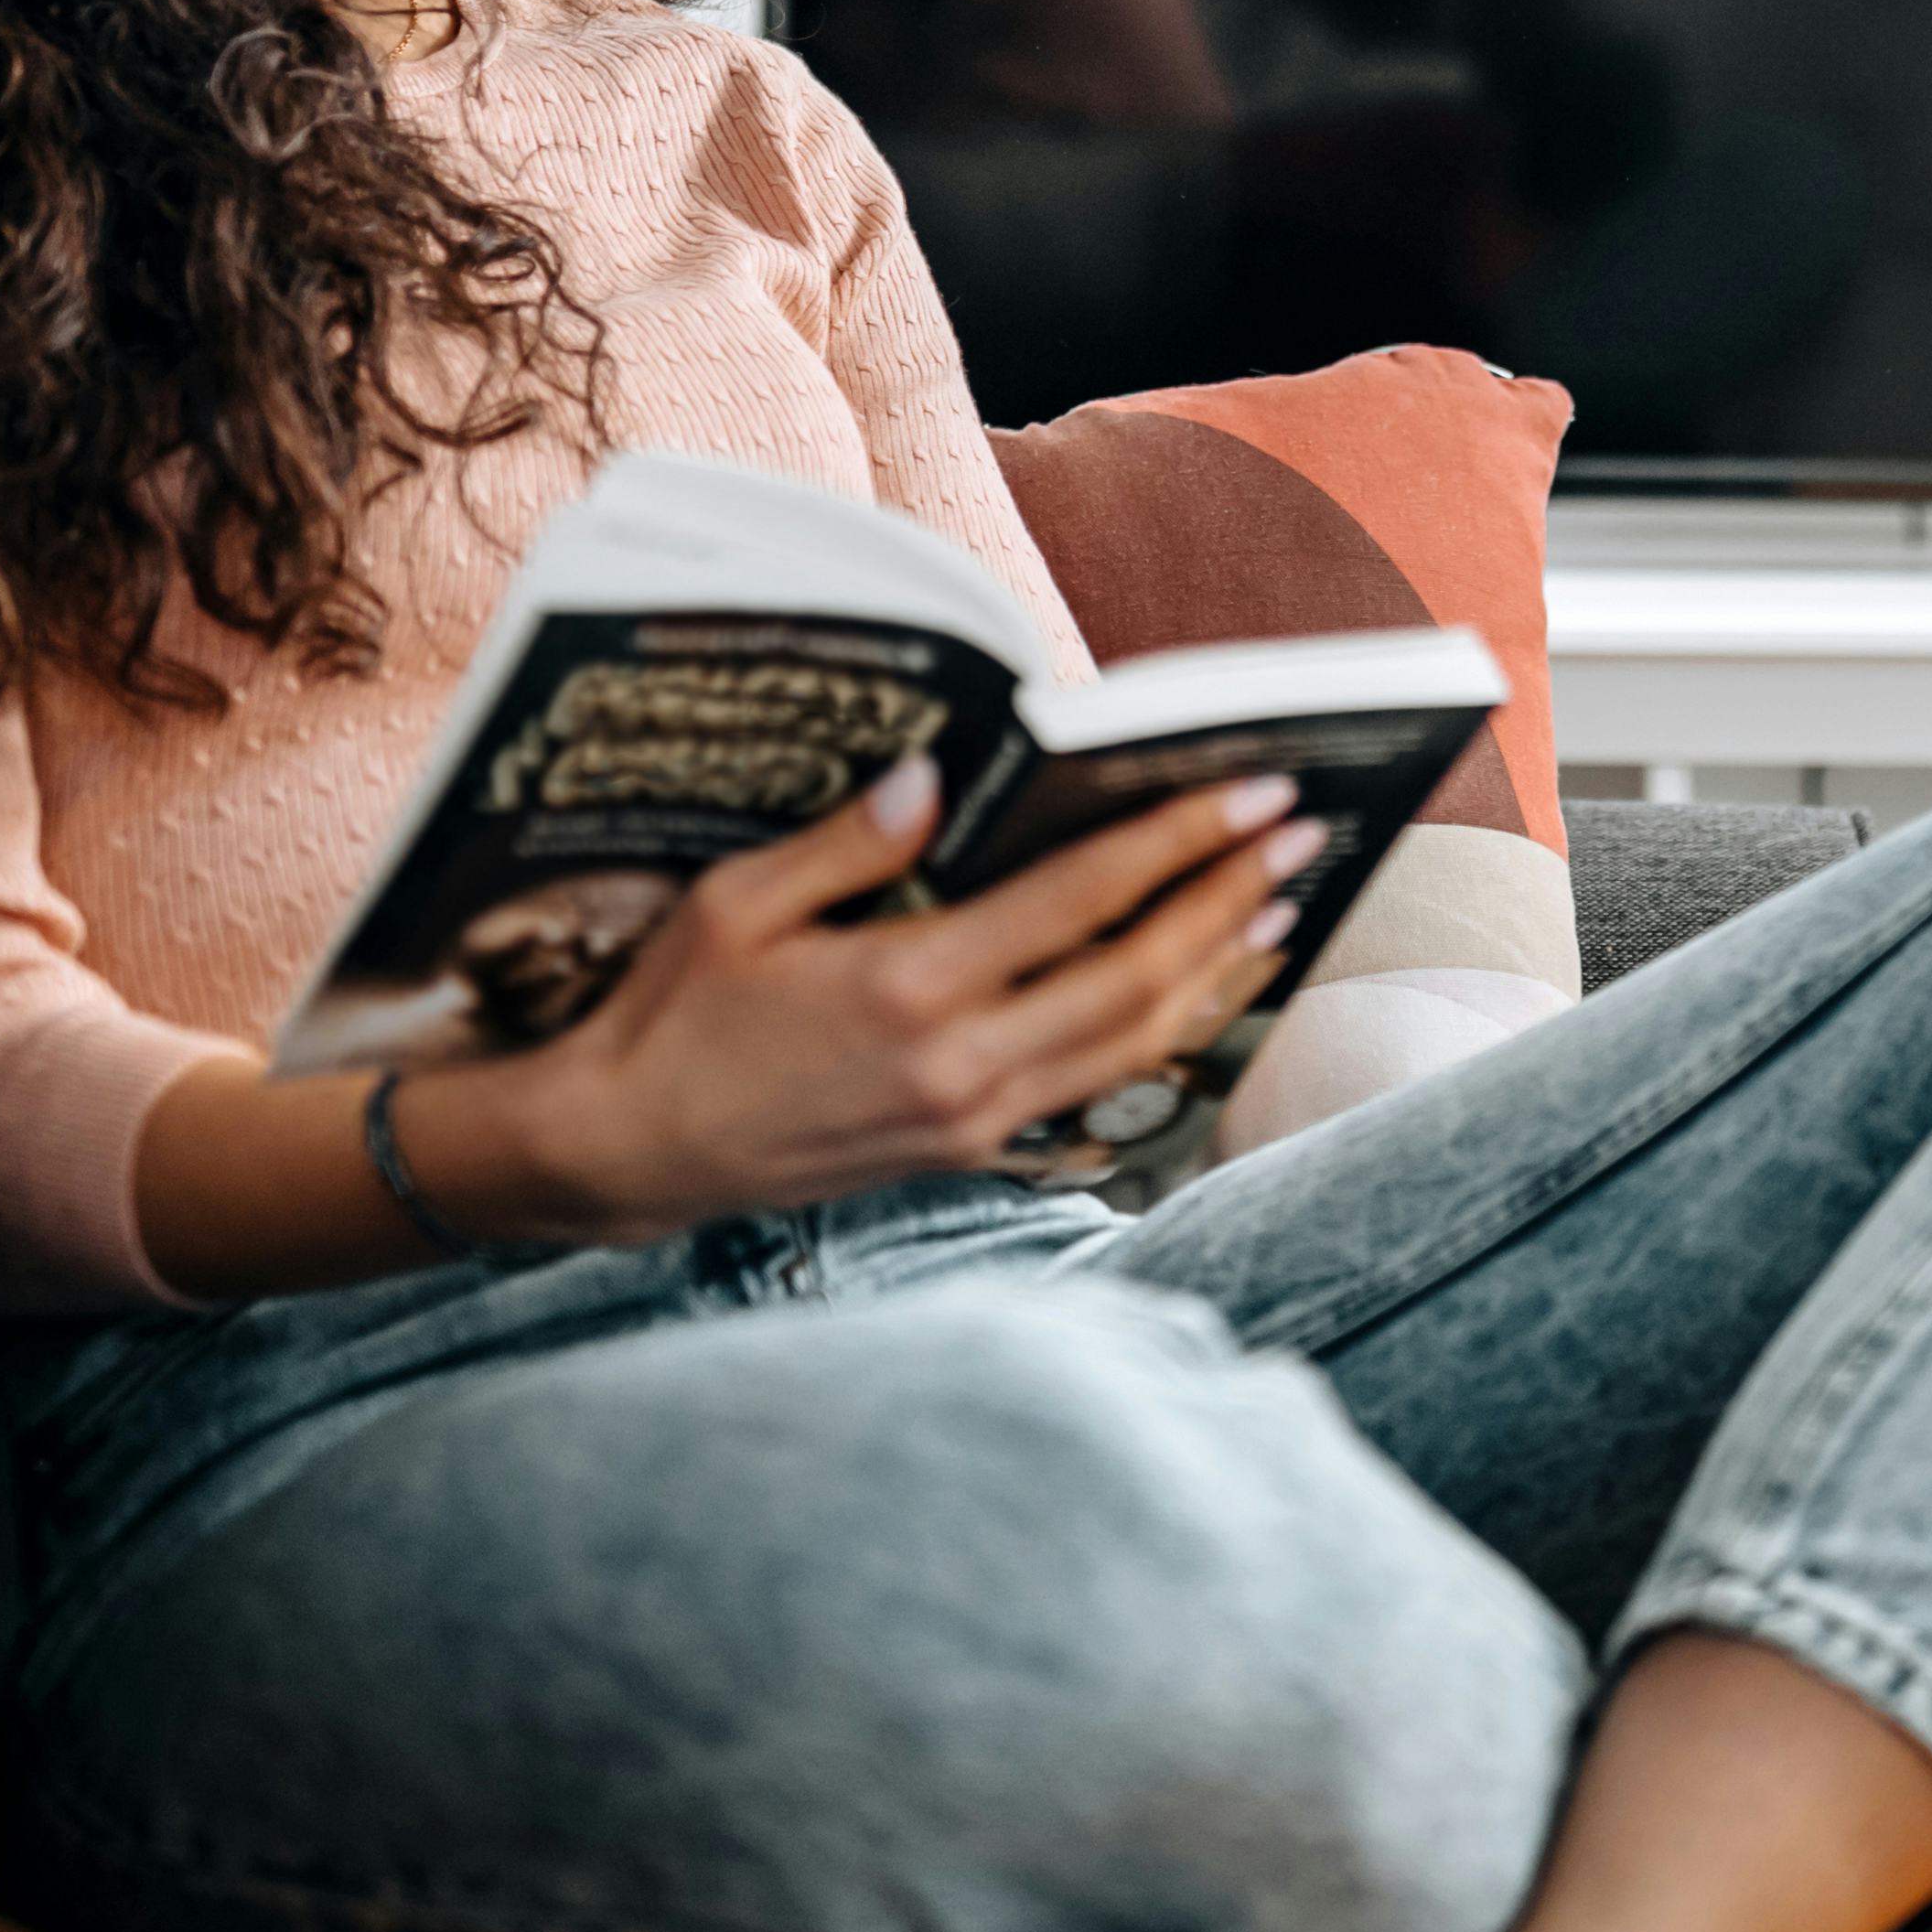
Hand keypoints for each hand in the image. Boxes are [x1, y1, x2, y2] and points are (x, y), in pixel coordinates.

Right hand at [463, 755, 1325, 1242]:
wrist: (632, 1152)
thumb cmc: (674, 1015)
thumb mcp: (735, 905)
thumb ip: (844, 844)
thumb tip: (935, 778)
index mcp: (906, 986)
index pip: (1078, 903)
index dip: (1176, 842)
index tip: (1253, 789)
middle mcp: (958, 1062)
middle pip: (1135, 977)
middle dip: (1226, 898)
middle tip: (1299, 834)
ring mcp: (971, 1118)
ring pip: (1132, 1045)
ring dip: (1217, 973)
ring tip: (1281, 905)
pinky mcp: (967, 1152)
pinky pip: (1093, 1091)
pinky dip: (1164, 1038)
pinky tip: (1200, 996)